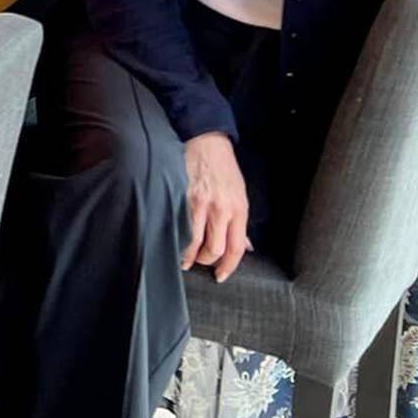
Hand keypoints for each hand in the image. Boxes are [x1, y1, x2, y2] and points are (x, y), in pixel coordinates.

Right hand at [182, 132, 253, 280]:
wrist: (206, 142)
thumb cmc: (224, 169)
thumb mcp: (240, 195)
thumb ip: (240, 223)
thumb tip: (244, 246)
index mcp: (238, 210)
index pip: (235, 249)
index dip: (228, 267)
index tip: (220, 276)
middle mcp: (220, 209)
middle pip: (214, 249)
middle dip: (206, 261)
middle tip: (201, 262)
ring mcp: (199, 203)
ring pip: (193, 241)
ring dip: (188, 254)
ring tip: (184, 259)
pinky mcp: (182, 196)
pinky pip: (178, 225)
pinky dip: (175, 238)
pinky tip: (173, 242)